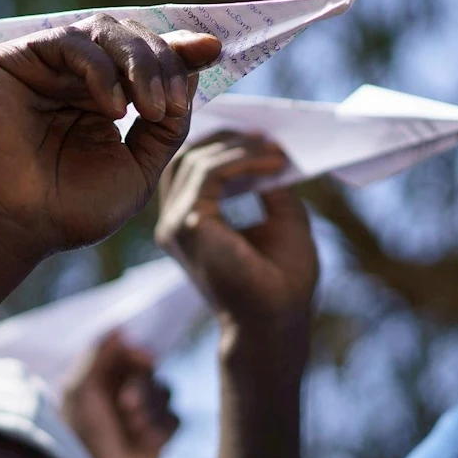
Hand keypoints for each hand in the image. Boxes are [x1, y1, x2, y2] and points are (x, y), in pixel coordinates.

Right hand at [0, 15, 220, 263]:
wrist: (10, 229)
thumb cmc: (67, 210)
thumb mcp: (138, 168)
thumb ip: (167, 126)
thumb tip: (192, 76)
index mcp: (99, 98)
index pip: (144, 59)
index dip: (179, 50)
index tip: (214, 50)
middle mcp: (71, 76)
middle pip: (130, 38)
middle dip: (163, 62)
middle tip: (172, 104)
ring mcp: (41, 65)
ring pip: (104, 31)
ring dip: (140, 64)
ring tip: (152, 109)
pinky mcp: (10, 59)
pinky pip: (69, 42)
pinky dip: (101, 70)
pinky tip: (115, 108)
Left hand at [63, 332, 179, 457]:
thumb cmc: (79, 431)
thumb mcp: (80, 387)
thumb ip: (98, 352)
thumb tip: (121, 327)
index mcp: (104, 379)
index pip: (132, 354)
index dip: (141, 354)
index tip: (144, 358)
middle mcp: (124, 394)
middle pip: (152, 374)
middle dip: (142, 388)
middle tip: (125, 406)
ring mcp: (141, 415)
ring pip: (166, 395)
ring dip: (150, 411)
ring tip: (132, 428)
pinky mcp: (156, 437)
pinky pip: (174, 421)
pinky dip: (159, 430)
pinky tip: (143, 442)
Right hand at [154, 133, 318, 338]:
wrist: (279, 320)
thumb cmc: (281, 280)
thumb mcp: (282, 217)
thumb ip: (269, 184)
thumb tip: (269, 147)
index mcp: (190, 221)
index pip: (189, 167)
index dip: (223, 144)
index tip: (263, 137)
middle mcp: (174, 222)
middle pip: (185, 157)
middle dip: (228, 139)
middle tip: (268, 138)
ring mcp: (176, 224)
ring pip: (195, 160)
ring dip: (240, 148)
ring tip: (276, 153)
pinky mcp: (189, 225)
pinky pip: (209, 174)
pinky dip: (242, 162)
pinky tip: (271, 165)